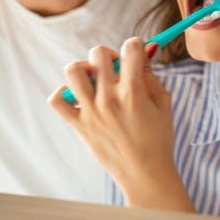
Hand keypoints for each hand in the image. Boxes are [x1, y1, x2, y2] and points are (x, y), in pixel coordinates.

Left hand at [49, 38, 193, 211]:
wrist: (145, 175)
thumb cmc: (158, 139)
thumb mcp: (163, 102)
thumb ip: (151, 74)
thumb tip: (145, 49)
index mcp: (133, 92)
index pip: (130, 48)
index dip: (136, 44)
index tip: (136, 52)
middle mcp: (108, 99)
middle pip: (98, 53)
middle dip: (109, 54)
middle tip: (115, 68)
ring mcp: (91, 112)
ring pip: (73, 71)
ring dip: (84, 68)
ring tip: (94, 79)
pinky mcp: (79, 125)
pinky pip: (57, 100)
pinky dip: (63, 92)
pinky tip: (78, 96)